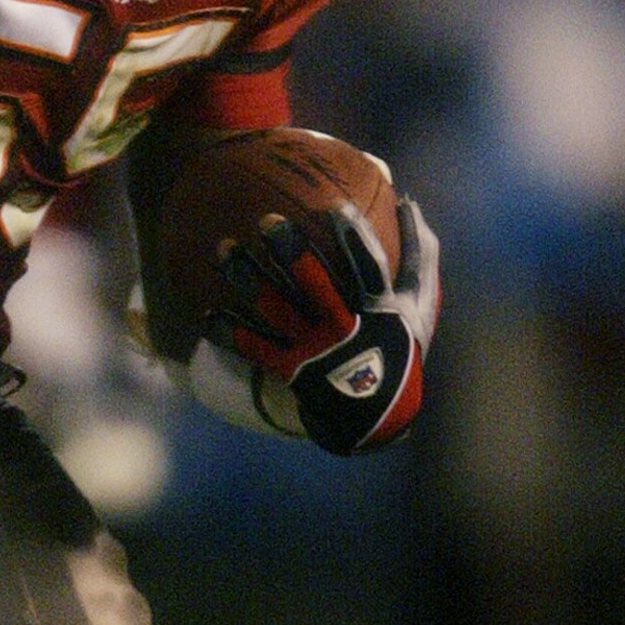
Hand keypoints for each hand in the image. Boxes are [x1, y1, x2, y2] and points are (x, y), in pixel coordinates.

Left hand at [208, 194, 440, 451]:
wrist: (378, 418)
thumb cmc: (398, 349)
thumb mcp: (417, 307)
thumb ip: (417, 258)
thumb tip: (409, 206)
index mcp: (378, 312)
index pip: (367, 270)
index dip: (354, 240)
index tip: (335, 207)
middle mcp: (343, 330)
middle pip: (314, 286)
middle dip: (291, 252)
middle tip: (267, 220)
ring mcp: (313, 351)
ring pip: (276, 310)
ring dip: (249, 279)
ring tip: (223, 248)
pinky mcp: (290, 370)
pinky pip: (255, 348)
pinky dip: (230, 332)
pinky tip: (206, 314)